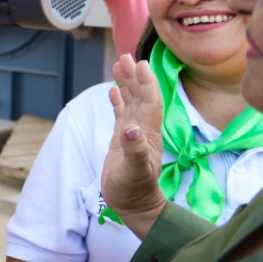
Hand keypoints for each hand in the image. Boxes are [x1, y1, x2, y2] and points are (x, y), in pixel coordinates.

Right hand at [101, 55, 168, 228]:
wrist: (135, 206)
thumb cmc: (134, 190)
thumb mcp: (133, 172)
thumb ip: (133, 151)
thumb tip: (131, 129)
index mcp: (146, 133)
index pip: (149, 102)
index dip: (146, 83)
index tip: (140, 64)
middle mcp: (142, 129)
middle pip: (140, 96)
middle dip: (135, 76)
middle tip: (126, 56)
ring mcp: (132, 134)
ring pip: (131, 102)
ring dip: (127, 83)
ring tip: (119, 64)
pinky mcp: (122, 140)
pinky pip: (121, 113)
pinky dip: (118, 100)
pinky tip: (113, 90)